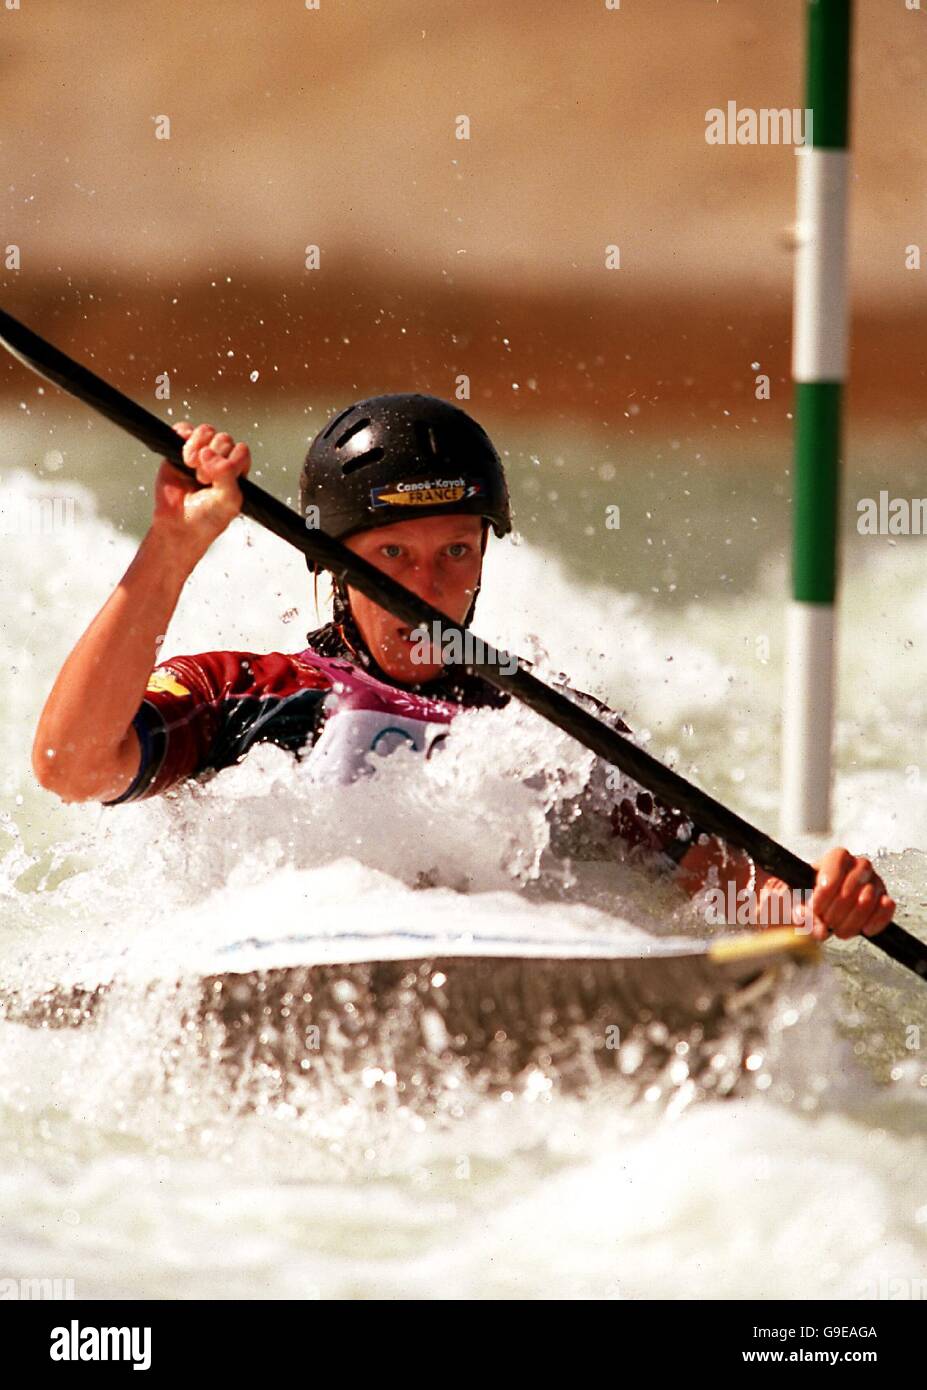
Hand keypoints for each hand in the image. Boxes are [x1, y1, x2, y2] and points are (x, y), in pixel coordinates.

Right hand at [151, 421, 250, 561]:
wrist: (178, 526)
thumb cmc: (207, 518)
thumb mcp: (227, 501)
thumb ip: (227, 476)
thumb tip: (208, 452)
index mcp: (237, 470)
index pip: (241, 450)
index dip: (230, 460)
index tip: (217, 477)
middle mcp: (220, 459)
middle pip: (223, 438)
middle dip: (212, 458)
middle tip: (202, 479)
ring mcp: (200, 452)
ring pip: (205, 431)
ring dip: (197, 447)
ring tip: (190, 466)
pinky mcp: (179, 449)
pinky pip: (184, 429)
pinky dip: (182, 436)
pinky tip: (181, 454)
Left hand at [793, 847, 894, 940]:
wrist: (818, 911)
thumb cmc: (801, 899)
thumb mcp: (789, 899)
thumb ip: (797, 911)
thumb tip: (819, 928)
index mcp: (834, 858)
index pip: (836, 861)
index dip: (826, 887)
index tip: (814, 907)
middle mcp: (858, 866)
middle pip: (851, 885)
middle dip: (835, 910)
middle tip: (824, 922)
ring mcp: (874, 883)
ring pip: (867, 900)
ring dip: (850, 921)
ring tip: (837, 929)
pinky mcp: (884, 900)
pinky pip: (886, 909)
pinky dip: (875, 922)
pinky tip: (863, 930)